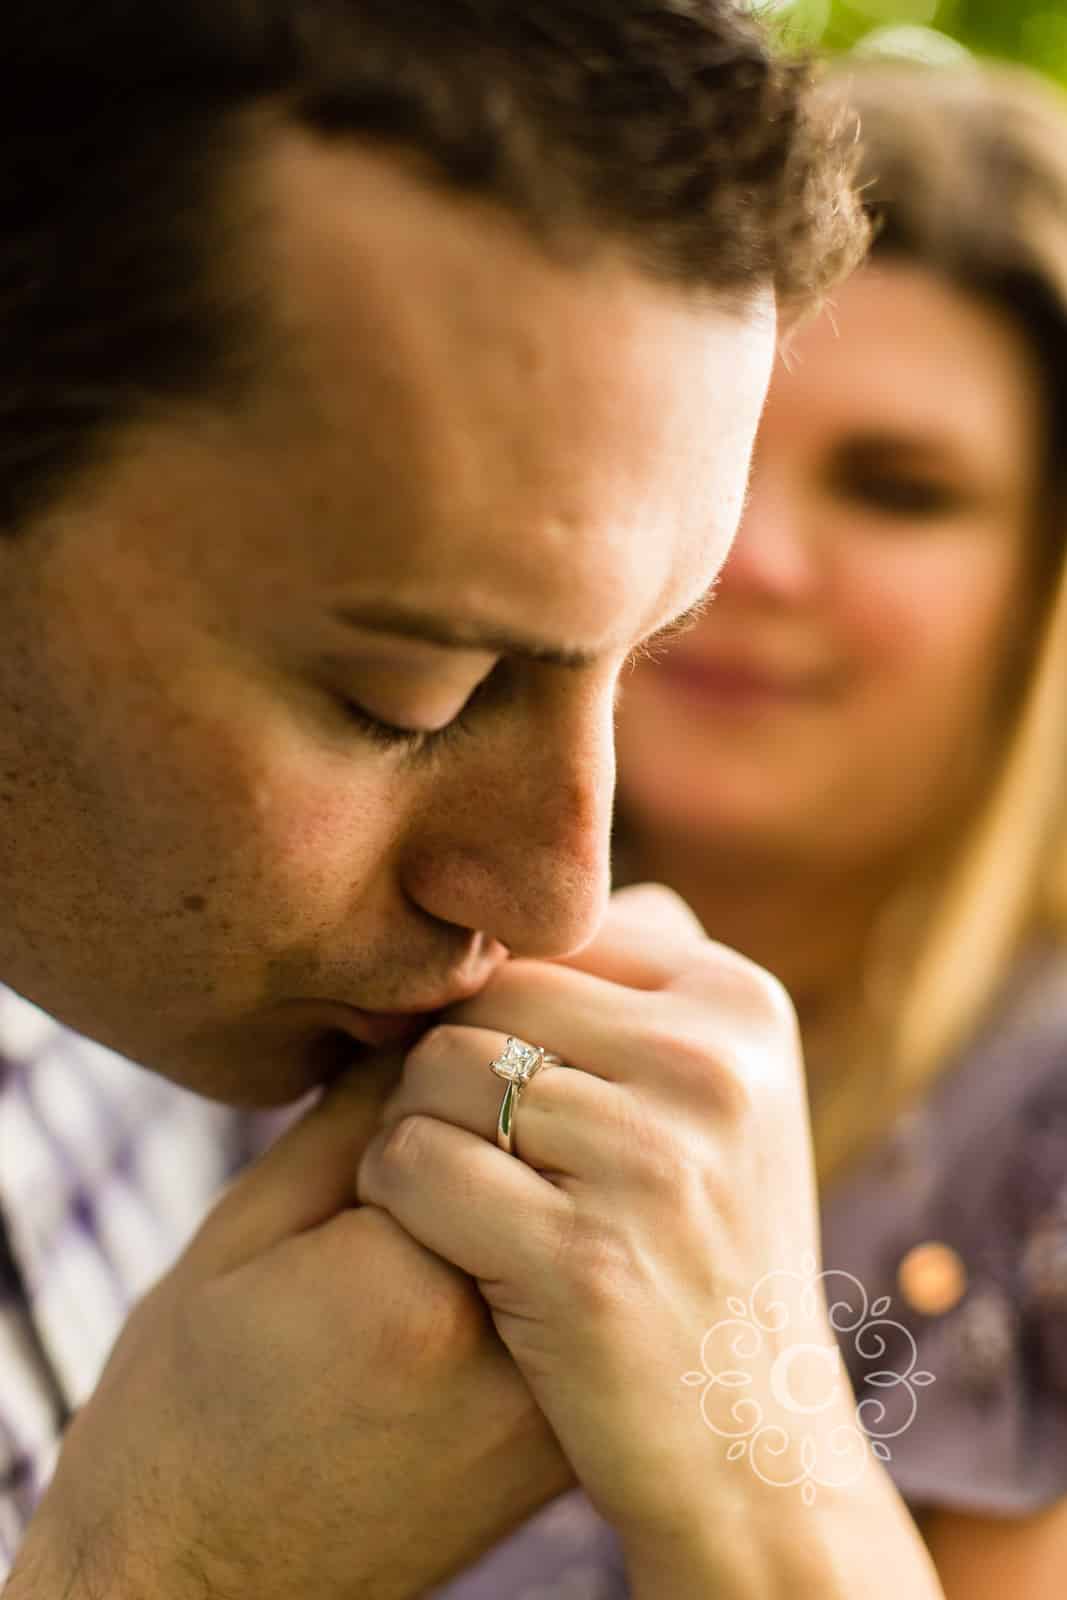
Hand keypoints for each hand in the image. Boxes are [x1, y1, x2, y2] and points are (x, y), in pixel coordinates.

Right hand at [8, 1059, 573, 1599]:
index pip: (488, 1085)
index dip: (441, 1058)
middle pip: (556, 1141)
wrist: (211, 1584)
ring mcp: (558, 1405)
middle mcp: (521, 1353)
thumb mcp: (248, 1228)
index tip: (399, 1077)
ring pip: (581, 1204)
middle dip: (506, 1098)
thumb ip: (362, 1109)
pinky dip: (549, 1231)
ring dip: (540, 1158)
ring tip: (466, 1182)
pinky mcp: (568, 1432)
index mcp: (421, 1287)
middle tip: (441, 1119)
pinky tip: (493, 1238)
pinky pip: (577, 1277)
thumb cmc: (195, 1401)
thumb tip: (450, 1010)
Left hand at [357, 886, 841, 1563]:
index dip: (493, 1005)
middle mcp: (709, 1065)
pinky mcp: (584, 1259)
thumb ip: (630, 993)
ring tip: (464, 1191)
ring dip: (416, 1130)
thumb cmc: (700, 1252)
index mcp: (740, 1004)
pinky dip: (397, 1197)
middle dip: (448, 1065)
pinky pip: (411, 1164)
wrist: (747, 1448)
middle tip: (468, 1144)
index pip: (549, 938)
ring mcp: (654, 1160)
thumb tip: (512, 905)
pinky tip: (445, 1240)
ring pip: (435, 1070)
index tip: (499, 1086)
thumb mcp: (711, 1100)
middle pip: (484, 994)